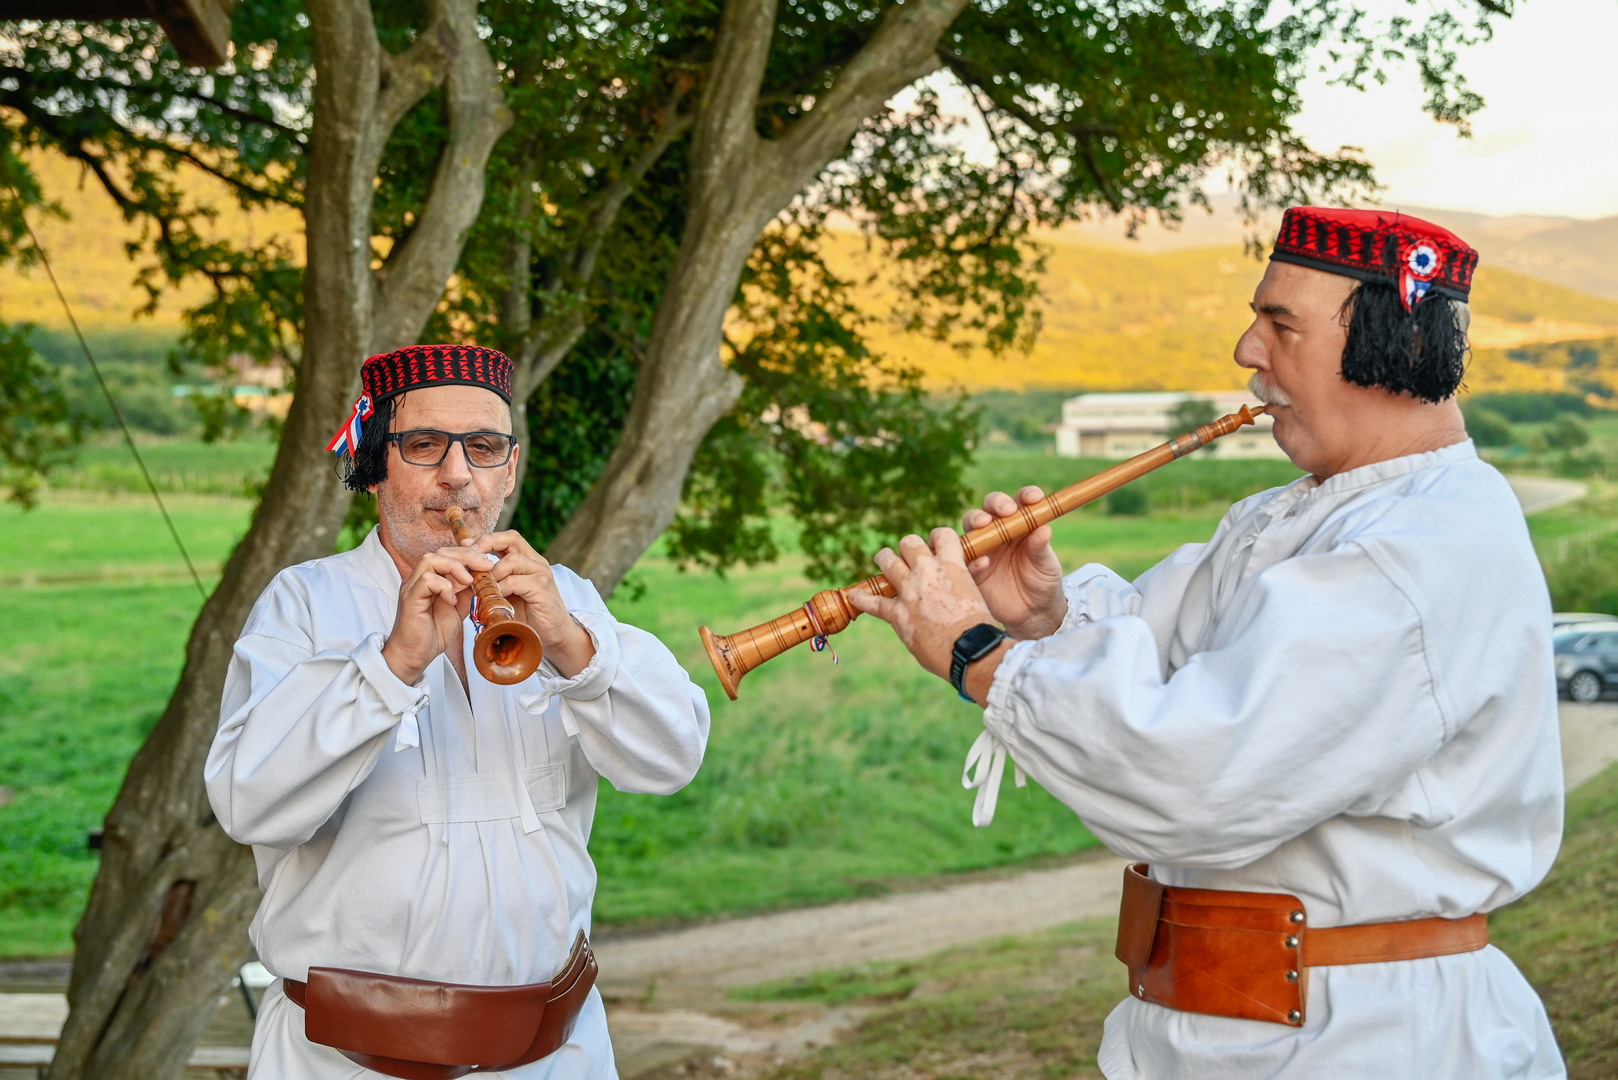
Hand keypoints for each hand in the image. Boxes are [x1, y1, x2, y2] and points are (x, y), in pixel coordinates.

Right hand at [382, 552, 476, 685]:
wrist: (414, 656)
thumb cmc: (433, 633)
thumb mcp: (458, 609)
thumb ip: (467, 593)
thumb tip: (485, 581)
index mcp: (430, 579)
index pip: (448, 554)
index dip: (469, 554)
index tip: (488, 563)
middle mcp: (418, 579)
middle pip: (441, 552)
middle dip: (467, 555)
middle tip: (486, 566)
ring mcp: (412, 587)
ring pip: (430, 559)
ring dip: (455, 567)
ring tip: (469, 581)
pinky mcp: (410, 599)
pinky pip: (427, 580)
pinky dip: (445, 586)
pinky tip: (452, 600)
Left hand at [469, 529, 596, 678]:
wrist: (554, 636)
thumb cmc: (529, 616)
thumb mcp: (508, 594)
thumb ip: (495, 581)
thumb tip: (466, 574)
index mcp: (529, 561)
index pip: (508, 538)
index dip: (486, 538)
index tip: (465, 545)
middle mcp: (537, 563)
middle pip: (511, 539)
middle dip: (486, 543)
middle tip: (468, 556)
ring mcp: (541, 573)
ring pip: (511, 560)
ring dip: (491, 572)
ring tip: (479, 586)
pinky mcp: (542, 588)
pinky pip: (515, 581)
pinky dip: (500, 588)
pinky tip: (492, 599)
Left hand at [846, 529, 1004, 695]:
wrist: (969, 650)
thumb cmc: (980, 625)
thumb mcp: (977, 592)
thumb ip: (967, 577)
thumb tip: (977, 563)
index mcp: (950, 565)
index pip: (941, 534)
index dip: (937, 538)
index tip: (934, 547)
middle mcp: (926, 572)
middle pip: (909, 543)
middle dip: (908, 547)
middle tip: (907, 556)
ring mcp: (908, 592)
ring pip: (888, 561)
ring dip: (885, 560)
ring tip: (883, 561)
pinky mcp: (897, 614)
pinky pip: (872, 602)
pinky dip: (861, 598)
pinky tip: (853, 595)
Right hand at [964, 487, 1066, 639]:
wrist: (1033, 613)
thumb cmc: (1042, 582)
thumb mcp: (1046, 565)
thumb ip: (1040, 548)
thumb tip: (1044, 529)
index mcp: (1019, 525)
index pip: (1019, 502)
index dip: (1025, 496)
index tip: (1033, 498)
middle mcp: (997, 532)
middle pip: (988, 509)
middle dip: (994, 504)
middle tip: (1005, 511)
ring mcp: (982, 549)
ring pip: (971, 528)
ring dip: (975, 521)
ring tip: (983, 525)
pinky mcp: (971, 570)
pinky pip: (965, 560)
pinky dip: (972, 558)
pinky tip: (984, 562)